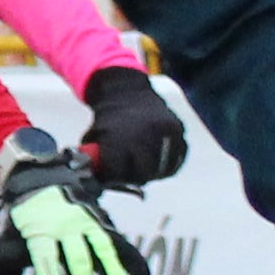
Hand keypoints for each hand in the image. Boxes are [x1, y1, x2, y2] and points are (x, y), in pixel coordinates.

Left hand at [0, 140, 135, 274]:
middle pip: (76, 259)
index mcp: (38, 230)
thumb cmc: (24, 215)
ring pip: (100, 247)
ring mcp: (83, 220)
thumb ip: (9, 265)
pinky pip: (114, 240)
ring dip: (111, 271)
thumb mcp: (10, 235)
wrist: (38, 175)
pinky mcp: (96, 219)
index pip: (45, 261)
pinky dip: (129, 257)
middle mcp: (63, 225)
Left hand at [78, 63, 188, 188]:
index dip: (117, 178)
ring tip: (147, 170)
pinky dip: (172, 162)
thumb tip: (99, 183)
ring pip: (164, 169)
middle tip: (134, 176)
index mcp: (118, 139)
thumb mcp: (94, 138)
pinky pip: (180, 156)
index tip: (116, 176)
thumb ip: (96, 160)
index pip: (120, 174)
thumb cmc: (108, 120)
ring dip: (156, 172)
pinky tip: (162, 162)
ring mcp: (162, 131)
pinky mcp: (177, 128)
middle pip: (144, 174)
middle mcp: (142, 136)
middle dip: (138, 177)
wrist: (126, 91)